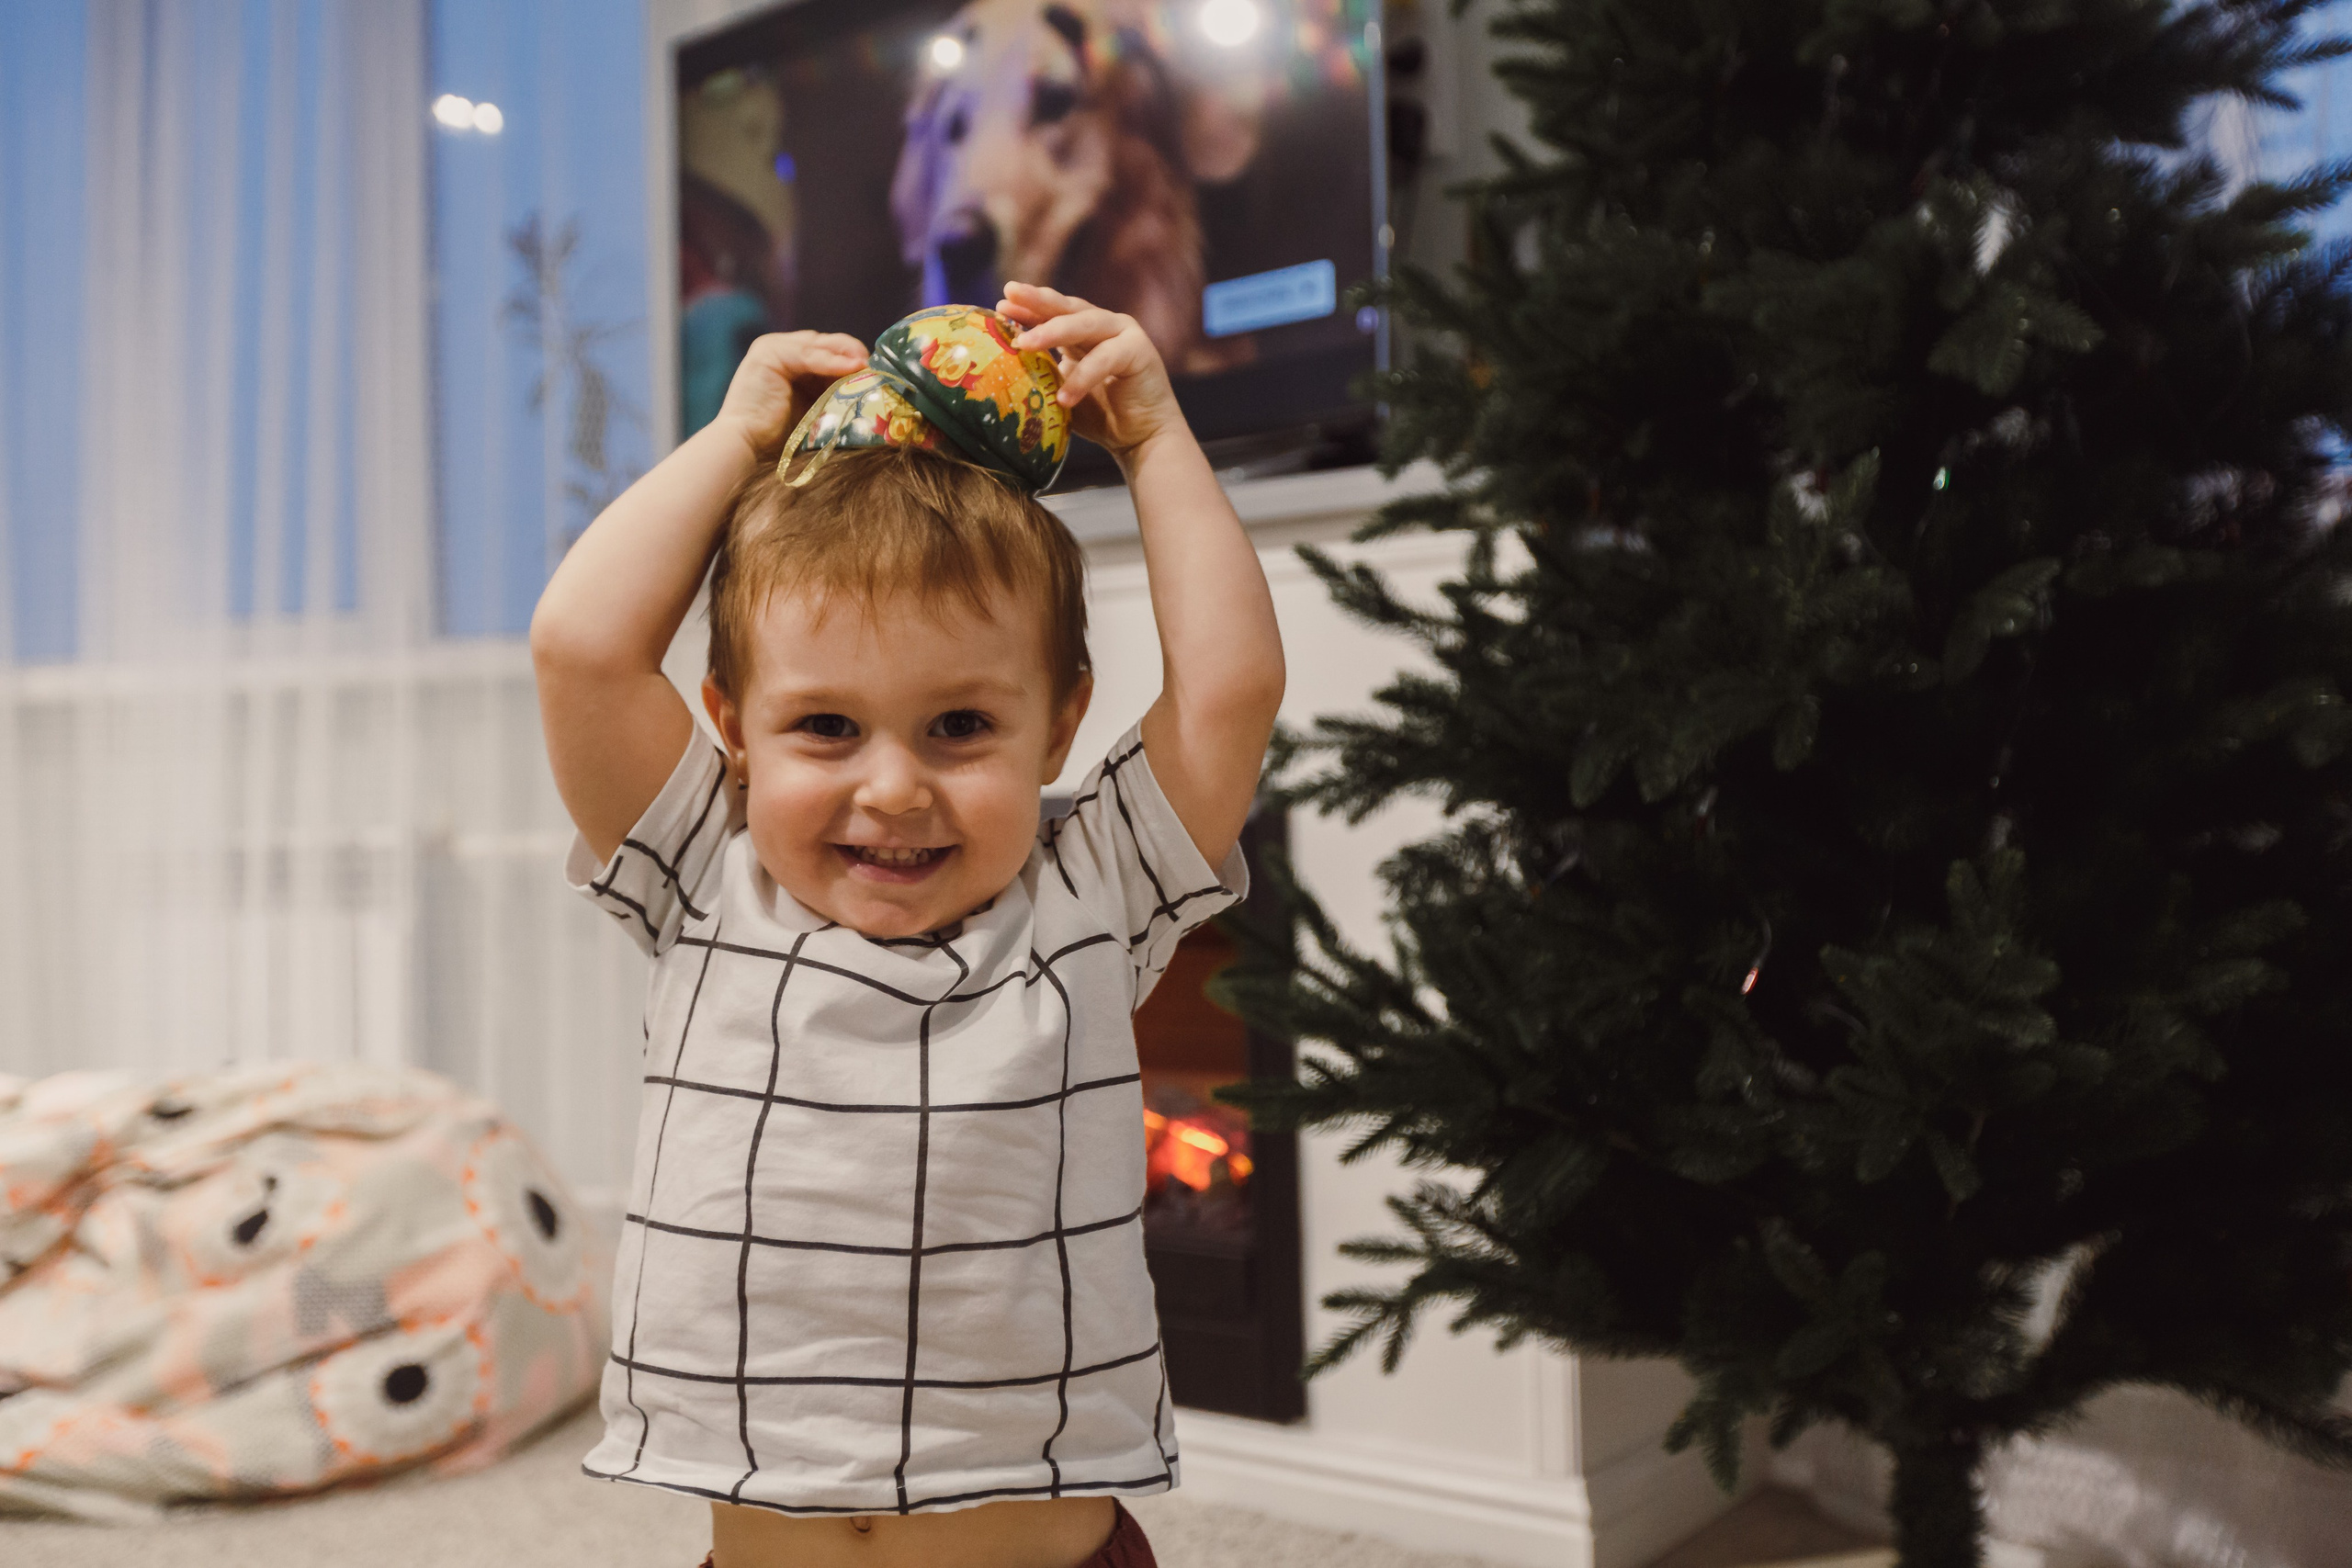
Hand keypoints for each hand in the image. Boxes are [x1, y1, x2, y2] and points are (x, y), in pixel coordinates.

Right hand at [715, 331, 867, 457]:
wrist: (747, 447)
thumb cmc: (779, 439)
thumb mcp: (813, 408)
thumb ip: (831, 393)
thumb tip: (868, 389)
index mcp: (786, 360)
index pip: (826, 351)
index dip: (850, 358)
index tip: (876, 371)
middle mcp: (777, 348)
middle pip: (824, 344)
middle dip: (851, 353)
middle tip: (877, 367)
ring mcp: (771, 348)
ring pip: (819, 345)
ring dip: (846, 355)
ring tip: (868, 366)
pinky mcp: (769, 354)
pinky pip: (809, 354)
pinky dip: (833, 361)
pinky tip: (854, 366)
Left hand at [996, 282, 1184, 457]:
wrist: (1141, 440)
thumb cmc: (1101, 417)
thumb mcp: (1061, 390)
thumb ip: (1043, 373)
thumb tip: (1000, 366)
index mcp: (1085, 331)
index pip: (1053, 312)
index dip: (1028, 306)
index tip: (1000, 303)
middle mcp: (1105, 325)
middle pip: (1067, 308)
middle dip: (1037, 301)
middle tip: (1009, 296)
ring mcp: (1125, 333)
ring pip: (1084, 325)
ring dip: (1052, 332)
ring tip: (1023, 344)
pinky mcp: (1140, 351)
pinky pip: (1105, 359)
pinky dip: (1083, 378)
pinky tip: (1063, 398)